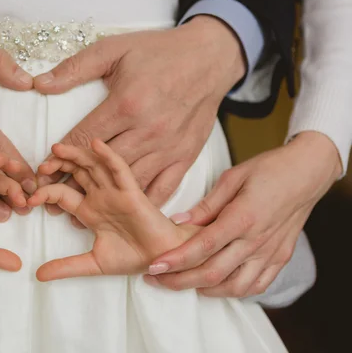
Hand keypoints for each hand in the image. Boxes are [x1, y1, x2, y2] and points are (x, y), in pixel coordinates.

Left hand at [28, 139, 199, 280]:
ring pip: (93, 166)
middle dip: (57, 165)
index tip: (29, 199)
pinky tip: (95, 144)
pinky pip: (119, 169)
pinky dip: (108, 156)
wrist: (161, 260)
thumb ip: (66, 266)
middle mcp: (100, 196)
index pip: (62, 193)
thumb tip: (37, 275)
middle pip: (75, 172)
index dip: (45, 192)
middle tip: (40, 164)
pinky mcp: (132, 191)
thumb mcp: (92, 263)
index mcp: (89, 210)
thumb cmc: (133, 257)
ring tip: (57, 148)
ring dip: (76, 155)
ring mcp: (115, 191)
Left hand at [34, 16, 244, 213]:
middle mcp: (147, 131)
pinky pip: (162, 188)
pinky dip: (139, 202)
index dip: (59, 158)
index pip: (84, 139)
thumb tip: (39, 84)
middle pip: (102, 167)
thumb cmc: (160, 51)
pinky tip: (123, 212)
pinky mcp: (185, 157)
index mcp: (126, 104)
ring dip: (102, 200)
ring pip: (129, 182)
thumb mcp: (114, 50)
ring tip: (77, 214)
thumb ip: (76, 68)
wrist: (210, 56)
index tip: (42, 170)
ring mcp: (168, 147)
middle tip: (51, 197)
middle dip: (73, 183)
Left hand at [147, 131, 341, 297]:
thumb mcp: (232, 178)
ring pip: (234, 286)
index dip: (176, 260)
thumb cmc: (268, 169)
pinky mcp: (280, 258)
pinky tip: (216, 284)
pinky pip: (256, 285)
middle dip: (180, 281)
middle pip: (213, 273)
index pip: (202, 247)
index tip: (154, 267)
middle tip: (156, 279)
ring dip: (205, 290)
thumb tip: (177, 222)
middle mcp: (256, 240)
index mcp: (242, 217)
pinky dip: (233, 290)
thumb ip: (206, 205)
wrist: (307, 173)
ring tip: (182, 282)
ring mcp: (270, 252)